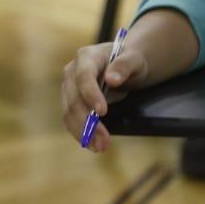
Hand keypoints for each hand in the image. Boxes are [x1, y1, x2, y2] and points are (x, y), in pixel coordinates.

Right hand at [61, 37, 151, 153]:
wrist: (126, 65)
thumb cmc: (131, 59)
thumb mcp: (135, 59)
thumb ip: (125, 65)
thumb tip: (111, 79)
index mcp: (87, 56)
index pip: (84, 76)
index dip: (91, 95)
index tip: (103, 112)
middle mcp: (72, 71)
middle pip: (74, 99)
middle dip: (88, 121)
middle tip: (104, 139)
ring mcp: (69, 88)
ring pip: (69, 113)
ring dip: (83, 132)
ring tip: (100, 146)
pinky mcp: (70, 102)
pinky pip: (71, 120)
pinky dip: (81, 133)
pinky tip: (93, 144)